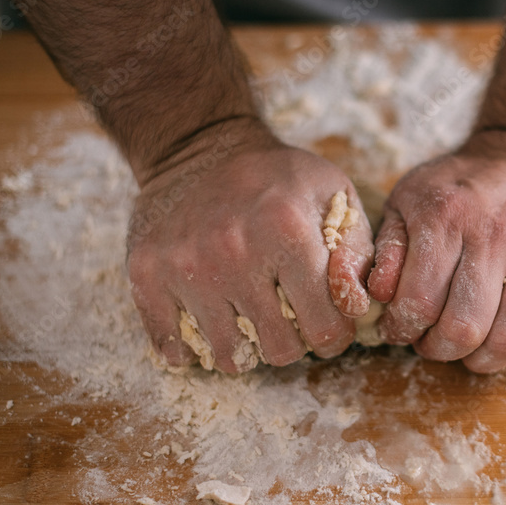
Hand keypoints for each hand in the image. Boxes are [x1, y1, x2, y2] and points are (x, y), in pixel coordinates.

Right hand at [127, 120, 373, 371]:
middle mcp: (234, 251)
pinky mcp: (147, 274)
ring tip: (251, 316)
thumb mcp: (334, 194)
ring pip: (230, 357)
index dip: (334, 335)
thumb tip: (358, 307)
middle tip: (289, 318)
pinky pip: (174, 349)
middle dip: (293, 342)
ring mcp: (186, 265)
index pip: (325, 328)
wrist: (201, 147)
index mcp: (287, 230)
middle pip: (279, 350)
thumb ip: (356, 251)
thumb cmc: (279, 178)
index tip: (328, 324)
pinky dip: (194, 347)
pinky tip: (210, 319)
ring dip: (246, 346)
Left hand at [368, 130, 505, 372]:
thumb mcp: (409, 198)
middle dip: (439, 349)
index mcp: (445, 217)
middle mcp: (493, 235)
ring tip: (471, 348)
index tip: (401, 329)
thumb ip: (387, 248)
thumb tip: (377, 295)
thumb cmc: (460, 185)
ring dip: (484, 359)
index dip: (403, 329)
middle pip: (463, 327)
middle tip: (434, 341)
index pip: (418, 301)